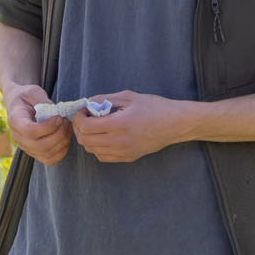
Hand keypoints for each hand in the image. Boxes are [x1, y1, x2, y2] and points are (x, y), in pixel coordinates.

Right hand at [4, 83, 70, 165]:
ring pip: (46, 154)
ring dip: (62, 142)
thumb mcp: (33, 92)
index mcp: (15, 120)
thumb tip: (55, 113)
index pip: (30, 132)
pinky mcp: (34, 152)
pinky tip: (65, 138)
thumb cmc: (26, 96)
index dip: (48, 127)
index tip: (59, 117)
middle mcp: (18, 137)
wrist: (18, 103)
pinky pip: (49, 160)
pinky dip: (61, 152)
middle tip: (66, 122)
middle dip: (59, 135)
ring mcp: (25, 147)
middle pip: (40, 146)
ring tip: (67, 128)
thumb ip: (43, 101)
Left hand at [72, 91, 195, 163]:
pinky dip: (97, 147)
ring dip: (87, 138)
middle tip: (85, 118)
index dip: (79, 118)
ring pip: (92, 150)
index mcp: (119, 124)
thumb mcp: (129, 96)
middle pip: (85, 141)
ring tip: (94, 126)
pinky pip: (103, 157)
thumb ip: (105, 99)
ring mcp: (123, 152)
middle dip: (80, 128)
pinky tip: (103, 137)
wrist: (175, 124)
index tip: (83, 111)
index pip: (86, 127)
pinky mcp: (128, 158)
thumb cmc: (154, 107)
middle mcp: (119, 141)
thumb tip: (87, 103)